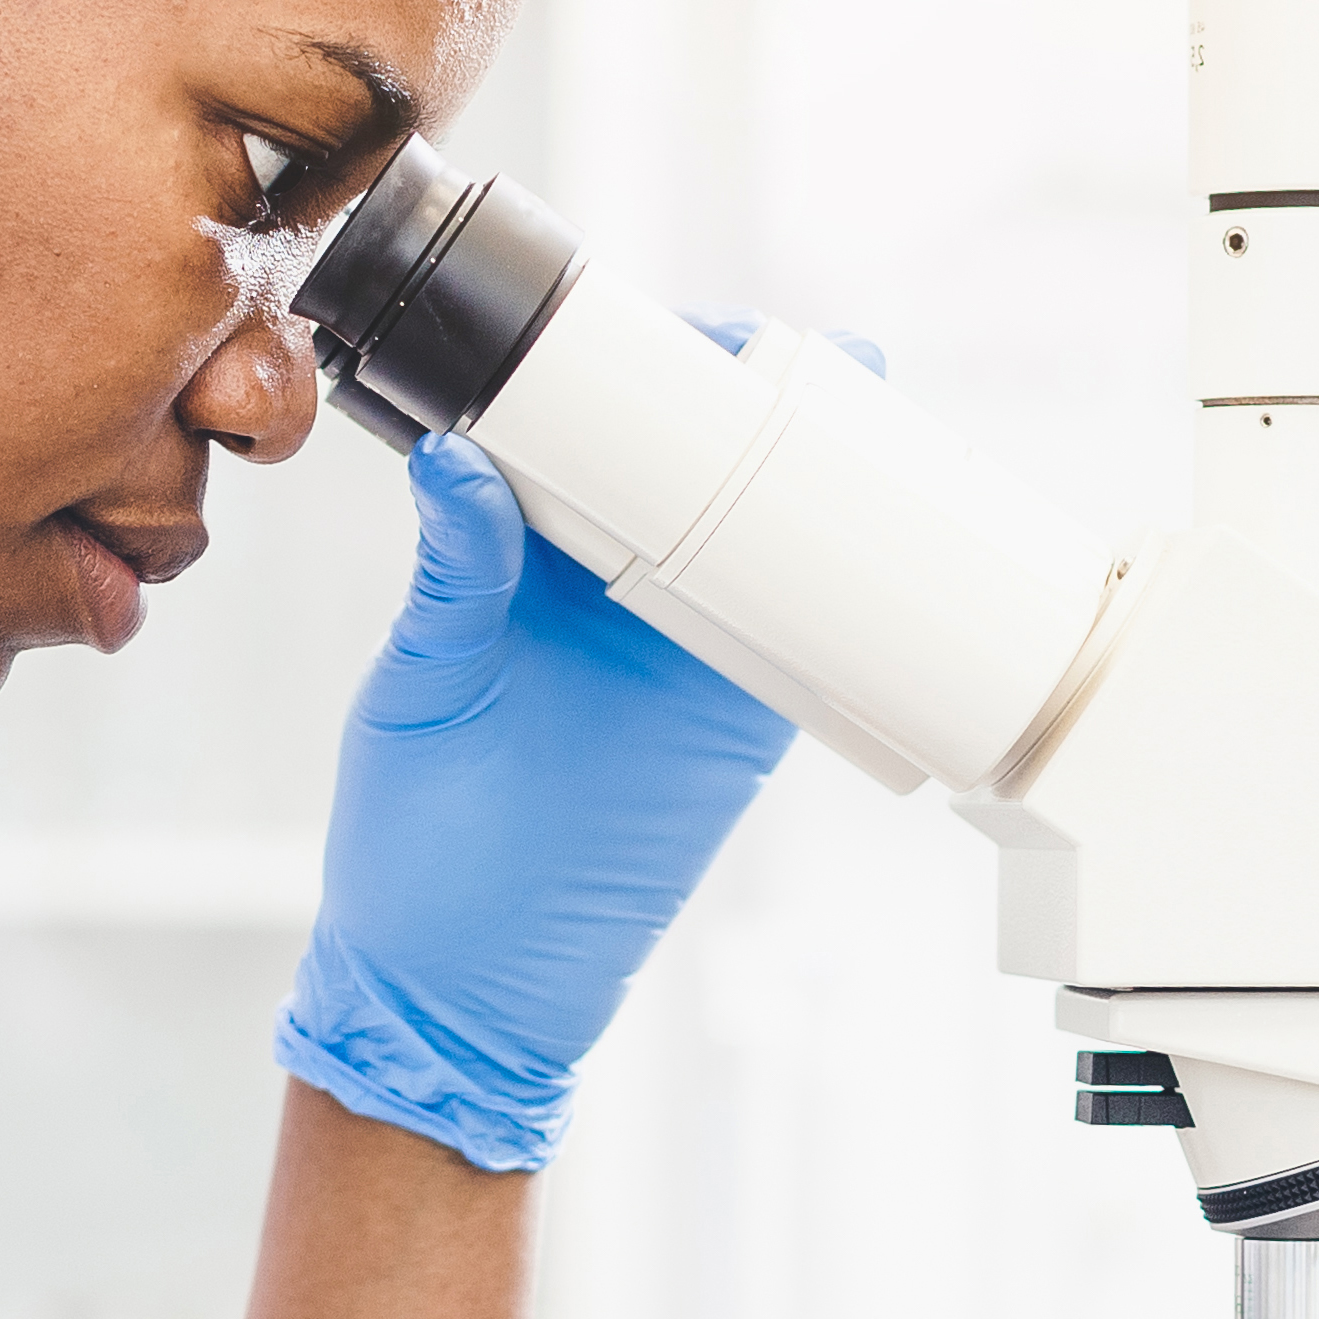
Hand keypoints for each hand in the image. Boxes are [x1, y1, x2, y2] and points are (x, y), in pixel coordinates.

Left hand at [271, 377, 813, 1170]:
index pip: (599, 424)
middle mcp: (620, 584)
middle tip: (793, 363)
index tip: (687, 331)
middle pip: (710, 455)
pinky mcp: (748, 716)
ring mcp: (694, 647)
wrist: (463, 987)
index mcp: (530, 551)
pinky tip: (898, 525)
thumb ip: (455, 576)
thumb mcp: (427, 683)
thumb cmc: (420, 838)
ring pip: (777, 526)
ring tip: (861, 414)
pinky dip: (866, 578)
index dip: (649, 364)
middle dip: (762, 395)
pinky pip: (822, 629)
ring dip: (822, 470)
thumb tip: (458, 459)